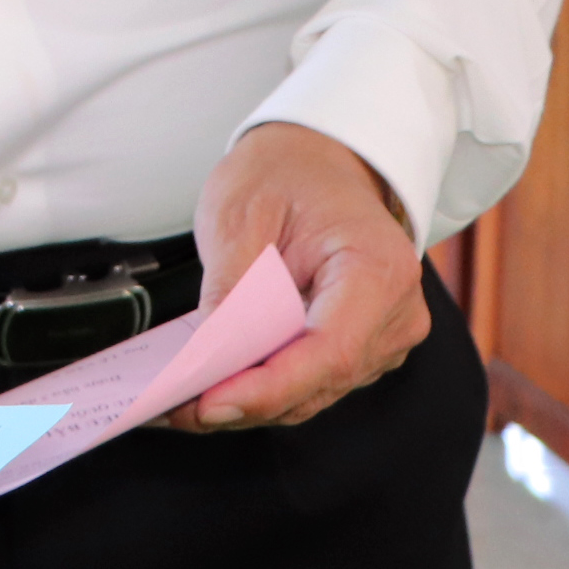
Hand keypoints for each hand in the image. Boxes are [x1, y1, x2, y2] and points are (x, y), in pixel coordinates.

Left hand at [166, 120, 428, 432]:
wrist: (321, 159)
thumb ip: (231, 287)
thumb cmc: (288, 174)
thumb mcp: (242, 213)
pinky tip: (211, 383)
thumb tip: (208, 354)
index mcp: (378, 270)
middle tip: (172, 409)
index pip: (328, 351)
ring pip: (312, 391)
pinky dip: (261, 386)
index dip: (268, 387)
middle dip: (244, 401)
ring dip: (247, 401)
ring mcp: (384, 335)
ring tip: (177, 401)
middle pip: (319, 381)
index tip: (209, 402)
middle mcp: (395, 313)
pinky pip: (310, 379)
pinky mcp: (361, 346)